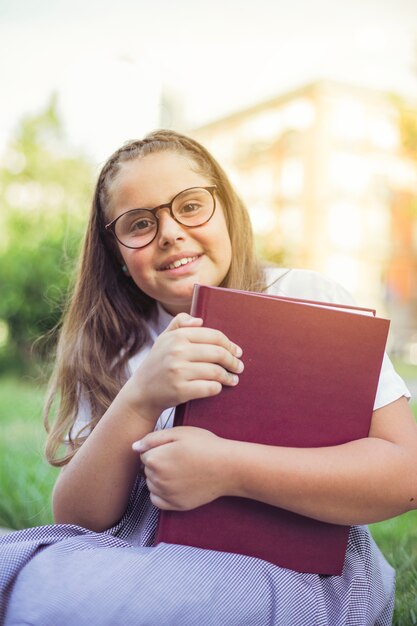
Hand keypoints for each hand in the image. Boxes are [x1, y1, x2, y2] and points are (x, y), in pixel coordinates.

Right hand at [125, 313, 243, 422]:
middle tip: (239, 366)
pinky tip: (219, 387)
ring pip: (216, 371)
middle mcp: (177, 352)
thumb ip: (179, 323)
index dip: (229, 344)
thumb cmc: (158, 363)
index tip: (237, 351)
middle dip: (233, 361)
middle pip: (218, 353)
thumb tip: (199, 320)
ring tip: (233, 379)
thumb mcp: (164, 338)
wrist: (142, 392)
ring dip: (229, 376)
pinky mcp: (180, 390)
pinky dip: (217, 388)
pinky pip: (209, 388)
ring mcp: (178, 372)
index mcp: (177, 336)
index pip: (213, 336)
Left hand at [133, 426, 232, 509]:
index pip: (143, 454)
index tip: (173, 447)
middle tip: (179, 457)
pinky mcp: (176, 505)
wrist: (227, 467)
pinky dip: (161, 493)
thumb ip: (152, 439)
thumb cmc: (205, 445)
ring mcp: (166, 494)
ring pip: (151, 484)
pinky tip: (176, 484)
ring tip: (180, 469)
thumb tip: (134, 447)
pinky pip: (157, 500)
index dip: (158, 448)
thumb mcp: (179, 432)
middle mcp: (157, 479)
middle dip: (158, 463)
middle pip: (146, 470)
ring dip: (159, 477)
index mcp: (155, 459)